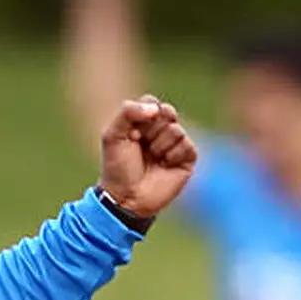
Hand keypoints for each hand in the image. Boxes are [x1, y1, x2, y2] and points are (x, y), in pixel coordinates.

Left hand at [98, 96, 197, 217]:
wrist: (127, 195)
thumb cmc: (117, 166)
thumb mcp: (113, 135)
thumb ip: (128, 112)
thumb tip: (156, 108)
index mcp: (142, 123)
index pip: (152, 103)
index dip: (144, 113)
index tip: (132, 131)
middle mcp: (160, 131)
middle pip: (167, 112)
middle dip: (151, 128)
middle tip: (141, 144)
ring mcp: (175, 144)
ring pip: (176, 130)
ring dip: (159, 145)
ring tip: (152, 158)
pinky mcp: (187, 158)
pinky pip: (187, 145)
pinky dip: (172, 155)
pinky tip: (164, 165)